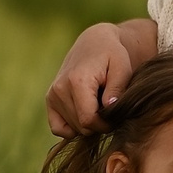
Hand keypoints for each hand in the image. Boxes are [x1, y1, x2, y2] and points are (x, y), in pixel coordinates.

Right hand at [43, 16, 156, 134]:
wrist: (94, 43)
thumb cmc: (112, 55)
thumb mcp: (122, 68)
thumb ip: (117, 89)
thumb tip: (109, 107)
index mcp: (77, 81)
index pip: (88, 121)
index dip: (105, 125)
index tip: (116, 117)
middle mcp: (60, 89)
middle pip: (81, 126)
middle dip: (98, 125)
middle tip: (109, 110)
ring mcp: (52, 95)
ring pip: (72, 128)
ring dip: (88, 124)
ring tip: (98, 106)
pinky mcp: (50, 99)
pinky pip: (57, 128)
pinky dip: (71, 128)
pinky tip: (84, 116)